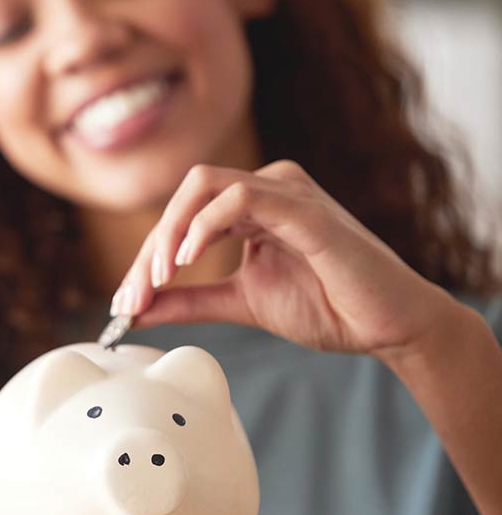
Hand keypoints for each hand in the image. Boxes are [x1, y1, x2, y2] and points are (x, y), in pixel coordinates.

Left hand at [111, 160, 461, 359]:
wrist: (388, 326)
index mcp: (252, 205)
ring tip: (158, 279)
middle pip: (185, 196)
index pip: (182, 216)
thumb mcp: (240, 302)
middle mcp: (268, 187)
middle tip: (133, 296)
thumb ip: (189, 301)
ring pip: (204, 188)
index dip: (146, 257)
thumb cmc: (328, 307)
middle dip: (150, 248)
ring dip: (170, 234)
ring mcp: (288, 193)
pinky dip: (205, 224)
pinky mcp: (306, 210)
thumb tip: (135, 310)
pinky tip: (189, 258)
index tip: (126, 303)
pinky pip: (242, 197)